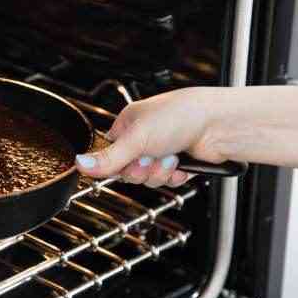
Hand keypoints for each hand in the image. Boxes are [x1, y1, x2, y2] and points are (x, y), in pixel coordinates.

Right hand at [74, 88, 222, 188]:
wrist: (218, 125)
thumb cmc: (180, 115)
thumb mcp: (137, 138)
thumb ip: (108, 157)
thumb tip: (80, 164)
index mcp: (128, 125)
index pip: (109, 155)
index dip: (117, 165)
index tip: (126, 162)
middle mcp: (144, 138)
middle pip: (129, 171)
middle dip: (142, 170)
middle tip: (150, 159)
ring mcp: (162, 152)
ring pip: (148, 179)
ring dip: (160, 173)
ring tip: (170, 158)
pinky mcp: (179, 165)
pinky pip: (167, 182)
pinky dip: (174, 177)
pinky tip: (180, 165)